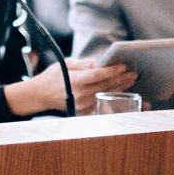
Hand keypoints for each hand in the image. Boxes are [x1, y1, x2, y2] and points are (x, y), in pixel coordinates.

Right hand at [5, 60, 136, 116]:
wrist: (39, 96)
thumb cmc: (51, 77)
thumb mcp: (65, 64)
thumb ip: (83, 64)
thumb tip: (98, 63)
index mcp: (75, 81)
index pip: (98, 75)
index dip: (112, 70)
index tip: (123, 66)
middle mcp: (80, 94)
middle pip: (106, 85)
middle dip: (121, 79)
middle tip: (134, 73)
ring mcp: (83, 105)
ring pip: (106, 95)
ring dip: (120, 88)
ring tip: (131, 81)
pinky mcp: (84, 111)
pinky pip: (101, 103)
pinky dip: (112, 98)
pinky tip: (122, 93)